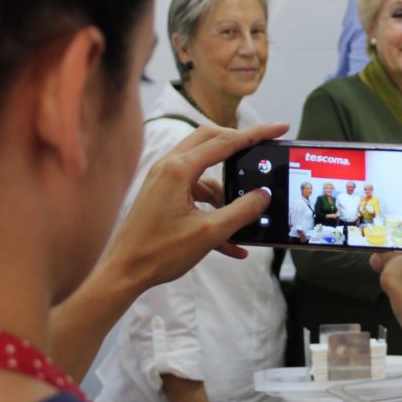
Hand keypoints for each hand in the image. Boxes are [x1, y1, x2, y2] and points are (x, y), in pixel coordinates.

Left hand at [99, 122, 287, 290]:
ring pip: (204, 171)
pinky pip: (195, 193)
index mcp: (178, 169)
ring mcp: (163, 180)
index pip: (226, 142)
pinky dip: (213, 209)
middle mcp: (169, 167)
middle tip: (262, 150)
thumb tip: (263, 196)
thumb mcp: (209, 233)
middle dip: (239, 145)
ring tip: (243, 219)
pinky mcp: (162, 196)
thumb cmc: (158, 253)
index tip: (279, 128)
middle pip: (211, 140)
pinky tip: (231, 242)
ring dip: (225, 191)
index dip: (256, 134)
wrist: (123, 273)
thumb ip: (242, 211)